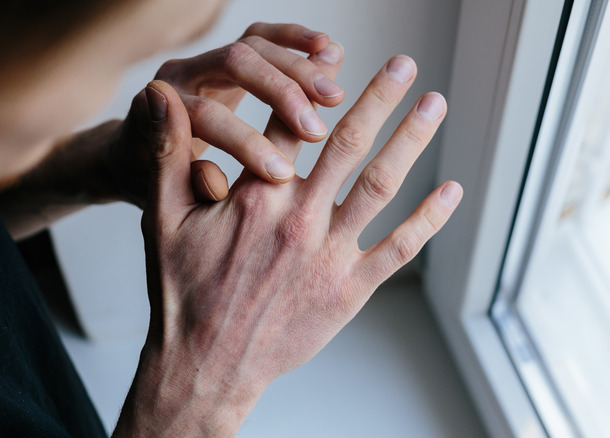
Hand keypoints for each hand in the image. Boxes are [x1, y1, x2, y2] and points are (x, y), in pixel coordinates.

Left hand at [107, 23, 344, 206]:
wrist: (134, 153)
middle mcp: (179, 75)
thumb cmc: (148, 180)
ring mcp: (204, 60)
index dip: (244, 142)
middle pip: (232, 65)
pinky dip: (295, 39)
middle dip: (279, 94)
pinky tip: (327, 48)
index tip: (282, 173)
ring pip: (253, 45)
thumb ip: (187, 187)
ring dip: (298, 68)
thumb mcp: (160, 194)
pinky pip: (263, 36)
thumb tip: (215, 181)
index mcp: (157, 110)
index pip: (205, 115)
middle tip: (316, 130)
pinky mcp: (228, 57)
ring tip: (334, 95)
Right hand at [116, 55, 461, 436]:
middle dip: (380, 97)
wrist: (206, 364)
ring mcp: (329, 254)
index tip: (334, 59)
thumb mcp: (162, 219)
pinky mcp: (350, 289)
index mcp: (256, 195)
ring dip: (412, 140)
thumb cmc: (183, 295)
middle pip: (348, 143)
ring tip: (435, 104)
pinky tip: (450, 191)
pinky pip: (399, 247)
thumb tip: (159, 96)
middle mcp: (299, 217)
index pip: (292, 124)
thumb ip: (167, 154)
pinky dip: (429, 218)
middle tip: (406, 65)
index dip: (314, 85)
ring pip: (381, 184)